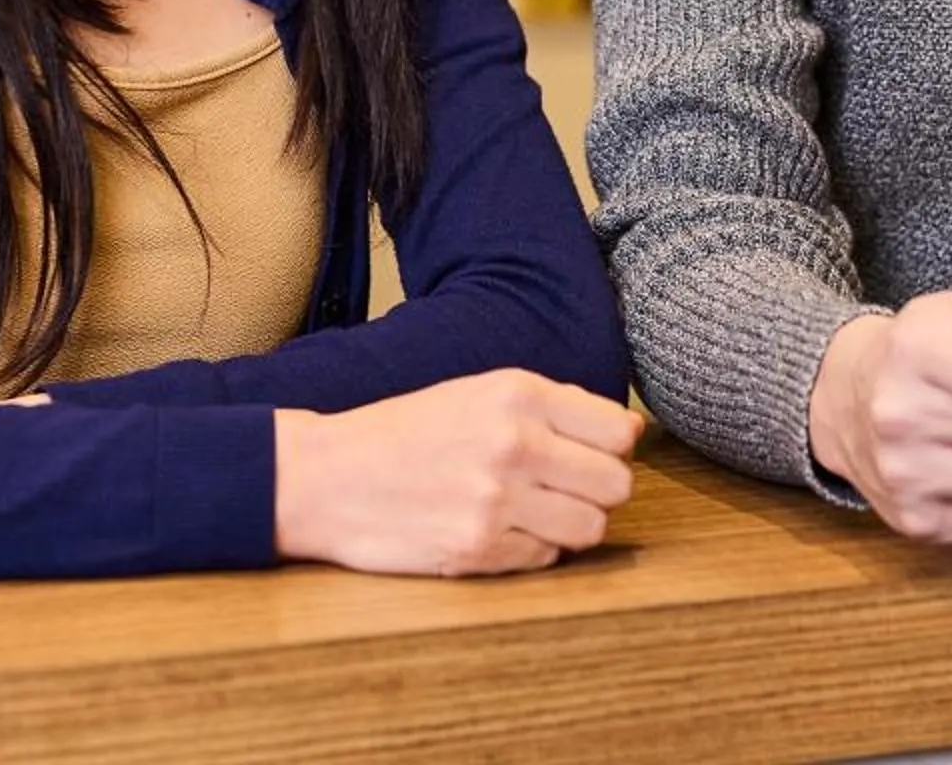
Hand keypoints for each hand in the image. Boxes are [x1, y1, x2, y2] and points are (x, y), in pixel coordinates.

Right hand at [272, 368, 642, 576]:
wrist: (326, 477)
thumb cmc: (405, 432)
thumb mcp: (476, 392)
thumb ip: (549, 408)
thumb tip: (626, 434)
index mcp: (516, 393)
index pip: (618, 431)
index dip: (611, 448)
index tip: (590, 455)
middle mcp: (513, 442)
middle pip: (616, 484)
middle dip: (597, 492)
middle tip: (563, 490)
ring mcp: (496, 499)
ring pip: (590, 528)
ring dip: (570, 526)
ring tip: (532, 513)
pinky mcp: (478, 549)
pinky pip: (545, 558)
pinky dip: (530, 550)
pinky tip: (495, 531)